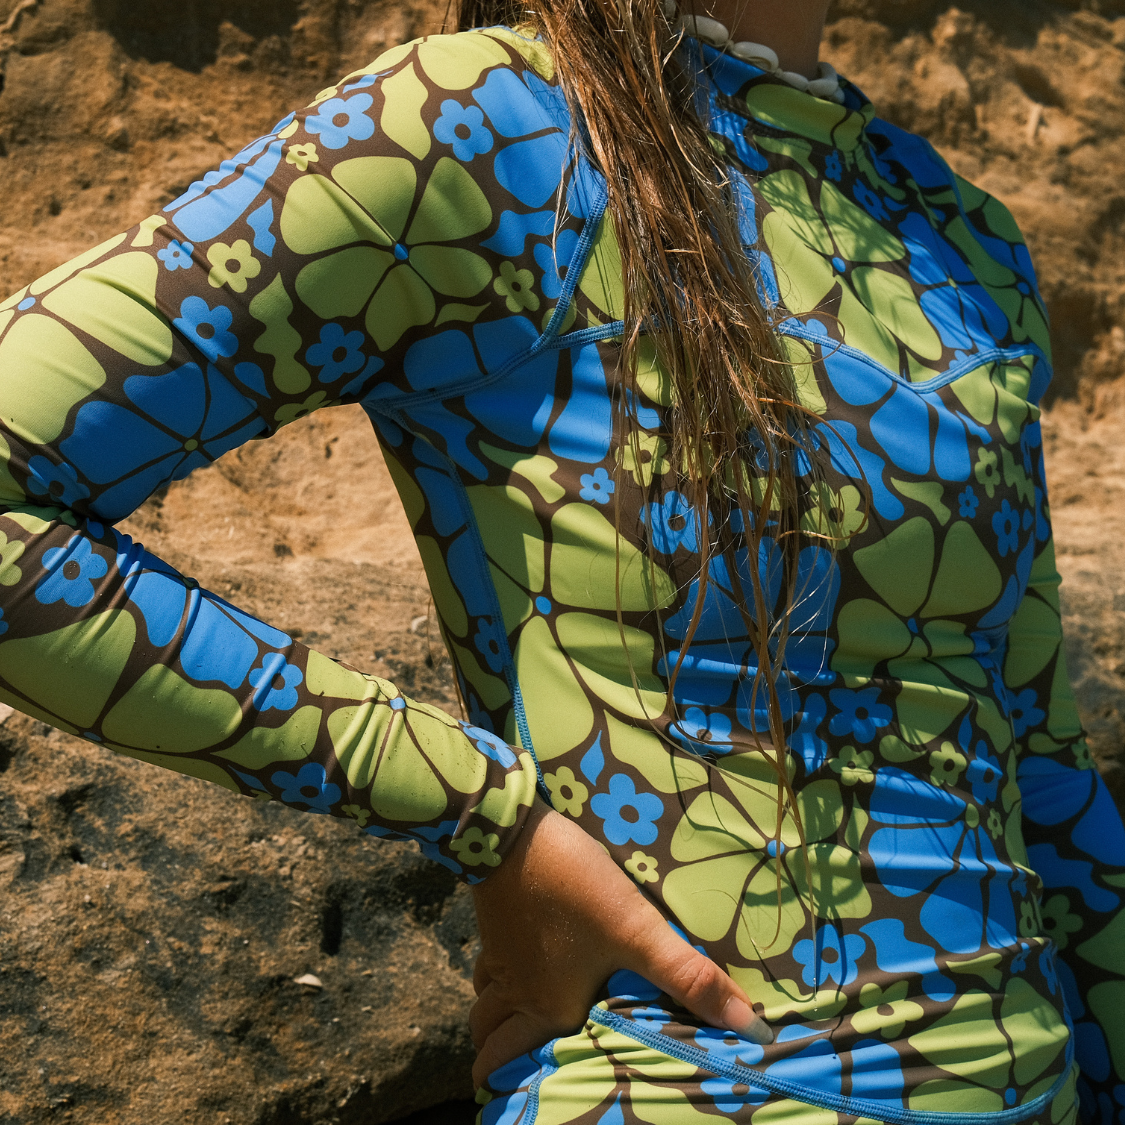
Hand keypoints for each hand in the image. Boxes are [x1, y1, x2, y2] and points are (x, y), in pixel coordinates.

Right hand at [468, 800, 771, 1087]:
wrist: (513, 831)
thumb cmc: (574, 888)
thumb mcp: (637, 930)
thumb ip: (688, 976)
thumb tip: (751, 1027)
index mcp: (548, 1008)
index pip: (509, 1063)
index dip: (506, 1085)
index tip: (520, 1100)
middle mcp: (518, 991)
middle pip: (489, 1038)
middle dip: (494, 1060)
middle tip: (509, 1072)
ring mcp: (500, 955)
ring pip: (484, 1001)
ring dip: (495, 1018)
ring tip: (515, 1024)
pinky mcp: (495, 922)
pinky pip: (488, 965)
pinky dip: (496, 975)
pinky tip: (518, 962)